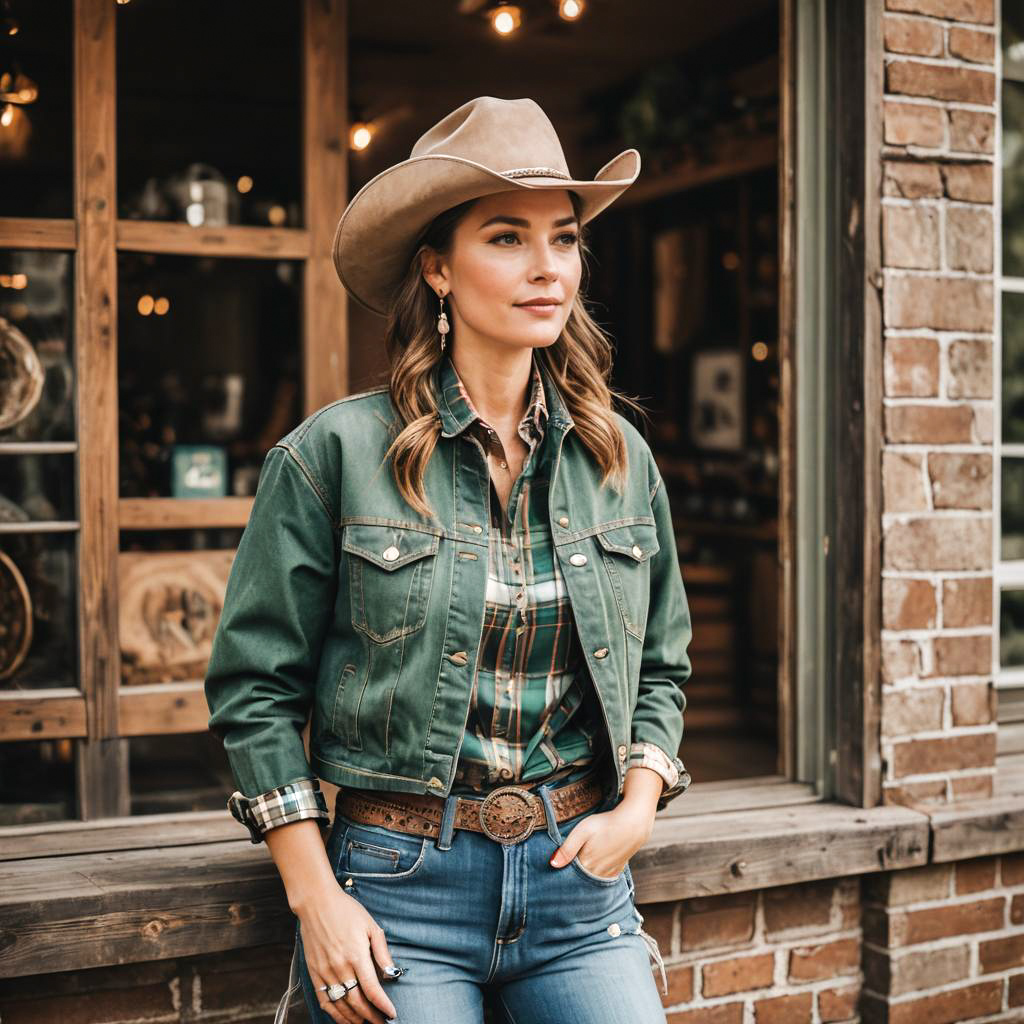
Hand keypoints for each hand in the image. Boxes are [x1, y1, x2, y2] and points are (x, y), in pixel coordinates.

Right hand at [295, 884, 398, 1023]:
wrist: (316, 903)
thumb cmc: (346, 911)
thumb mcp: (370, 926)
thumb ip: (382, 952)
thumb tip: (392, 973)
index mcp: (356, 955)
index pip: (372, 989)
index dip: (383, 1006)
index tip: (392, 1014)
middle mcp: (340, 967)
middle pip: (357, 1002)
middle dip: (372, 1017)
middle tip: (382, 1023)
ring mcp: (325, 972)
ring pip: (341, 1006)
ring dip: (355, 1020)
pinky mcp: (314, 973)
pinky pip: (324, 1001)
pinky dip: (335, 1015)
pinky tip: (345, 1019)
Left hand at [548, 801, 655, 879]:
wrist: (633, 823)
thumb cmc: (606, 824)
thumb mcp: (583, 831)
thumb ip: (568, 849)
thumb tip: (553, 864)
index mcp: (586, 864)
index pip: (569, 874)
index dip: (562, 870)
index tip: (556, 867)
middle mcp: (597, 873)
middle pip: (580, 879)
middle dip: (573, 875)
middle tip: (569, 864)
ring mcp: (608, 873)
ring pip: (592, 879)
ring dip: (585, 875)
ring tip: (582, 863)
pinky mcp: (617, 870)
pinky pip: (604, 878)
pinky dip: (597, 875)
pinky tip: (595, 865)